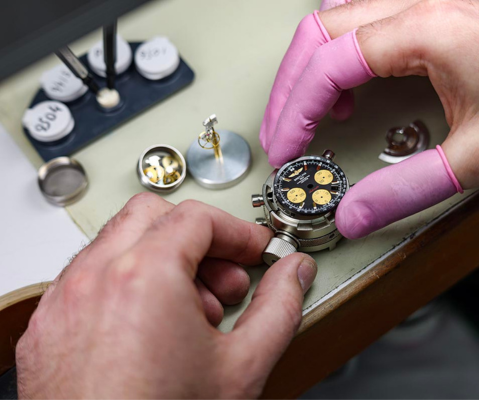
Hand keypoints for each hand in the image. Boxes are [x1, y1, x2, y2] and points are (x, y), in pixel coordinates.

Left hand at [16, 193, 317, 397]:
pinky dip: (128, 285)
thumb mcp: (241, 368)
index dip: (237, 232)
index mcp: (142, 277)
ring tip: (193, 313)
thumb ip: (279, 308)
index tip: (254, 251)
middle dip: (198, 240)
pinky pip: (91, 280)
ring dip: (164, 261)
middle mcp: (93, 280)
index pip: (198, 218)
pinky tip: (153, 331)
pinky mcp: (48, 329)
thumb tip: (293, 274)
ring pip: (119, 244)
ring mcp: (63, 303)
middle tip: (225, 279)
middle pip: (153, 215)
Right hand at [262, 0, 478, 238]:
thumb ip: (409, 189)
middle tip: (282, 131)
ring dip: (312, 67)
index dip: (296, 108)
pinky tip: (350, 90)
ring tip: (308, 114)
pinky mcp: (439, 22)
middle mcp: (423, 8)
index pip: (330, 62)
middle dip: (290, 86)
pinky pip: (367, 26)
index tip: (288, 145)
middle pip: (322, 32)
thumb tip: (356, 212)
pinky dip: (342, 60)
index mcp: (428, 31)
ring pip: (338, 22)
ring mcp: (430, 9)